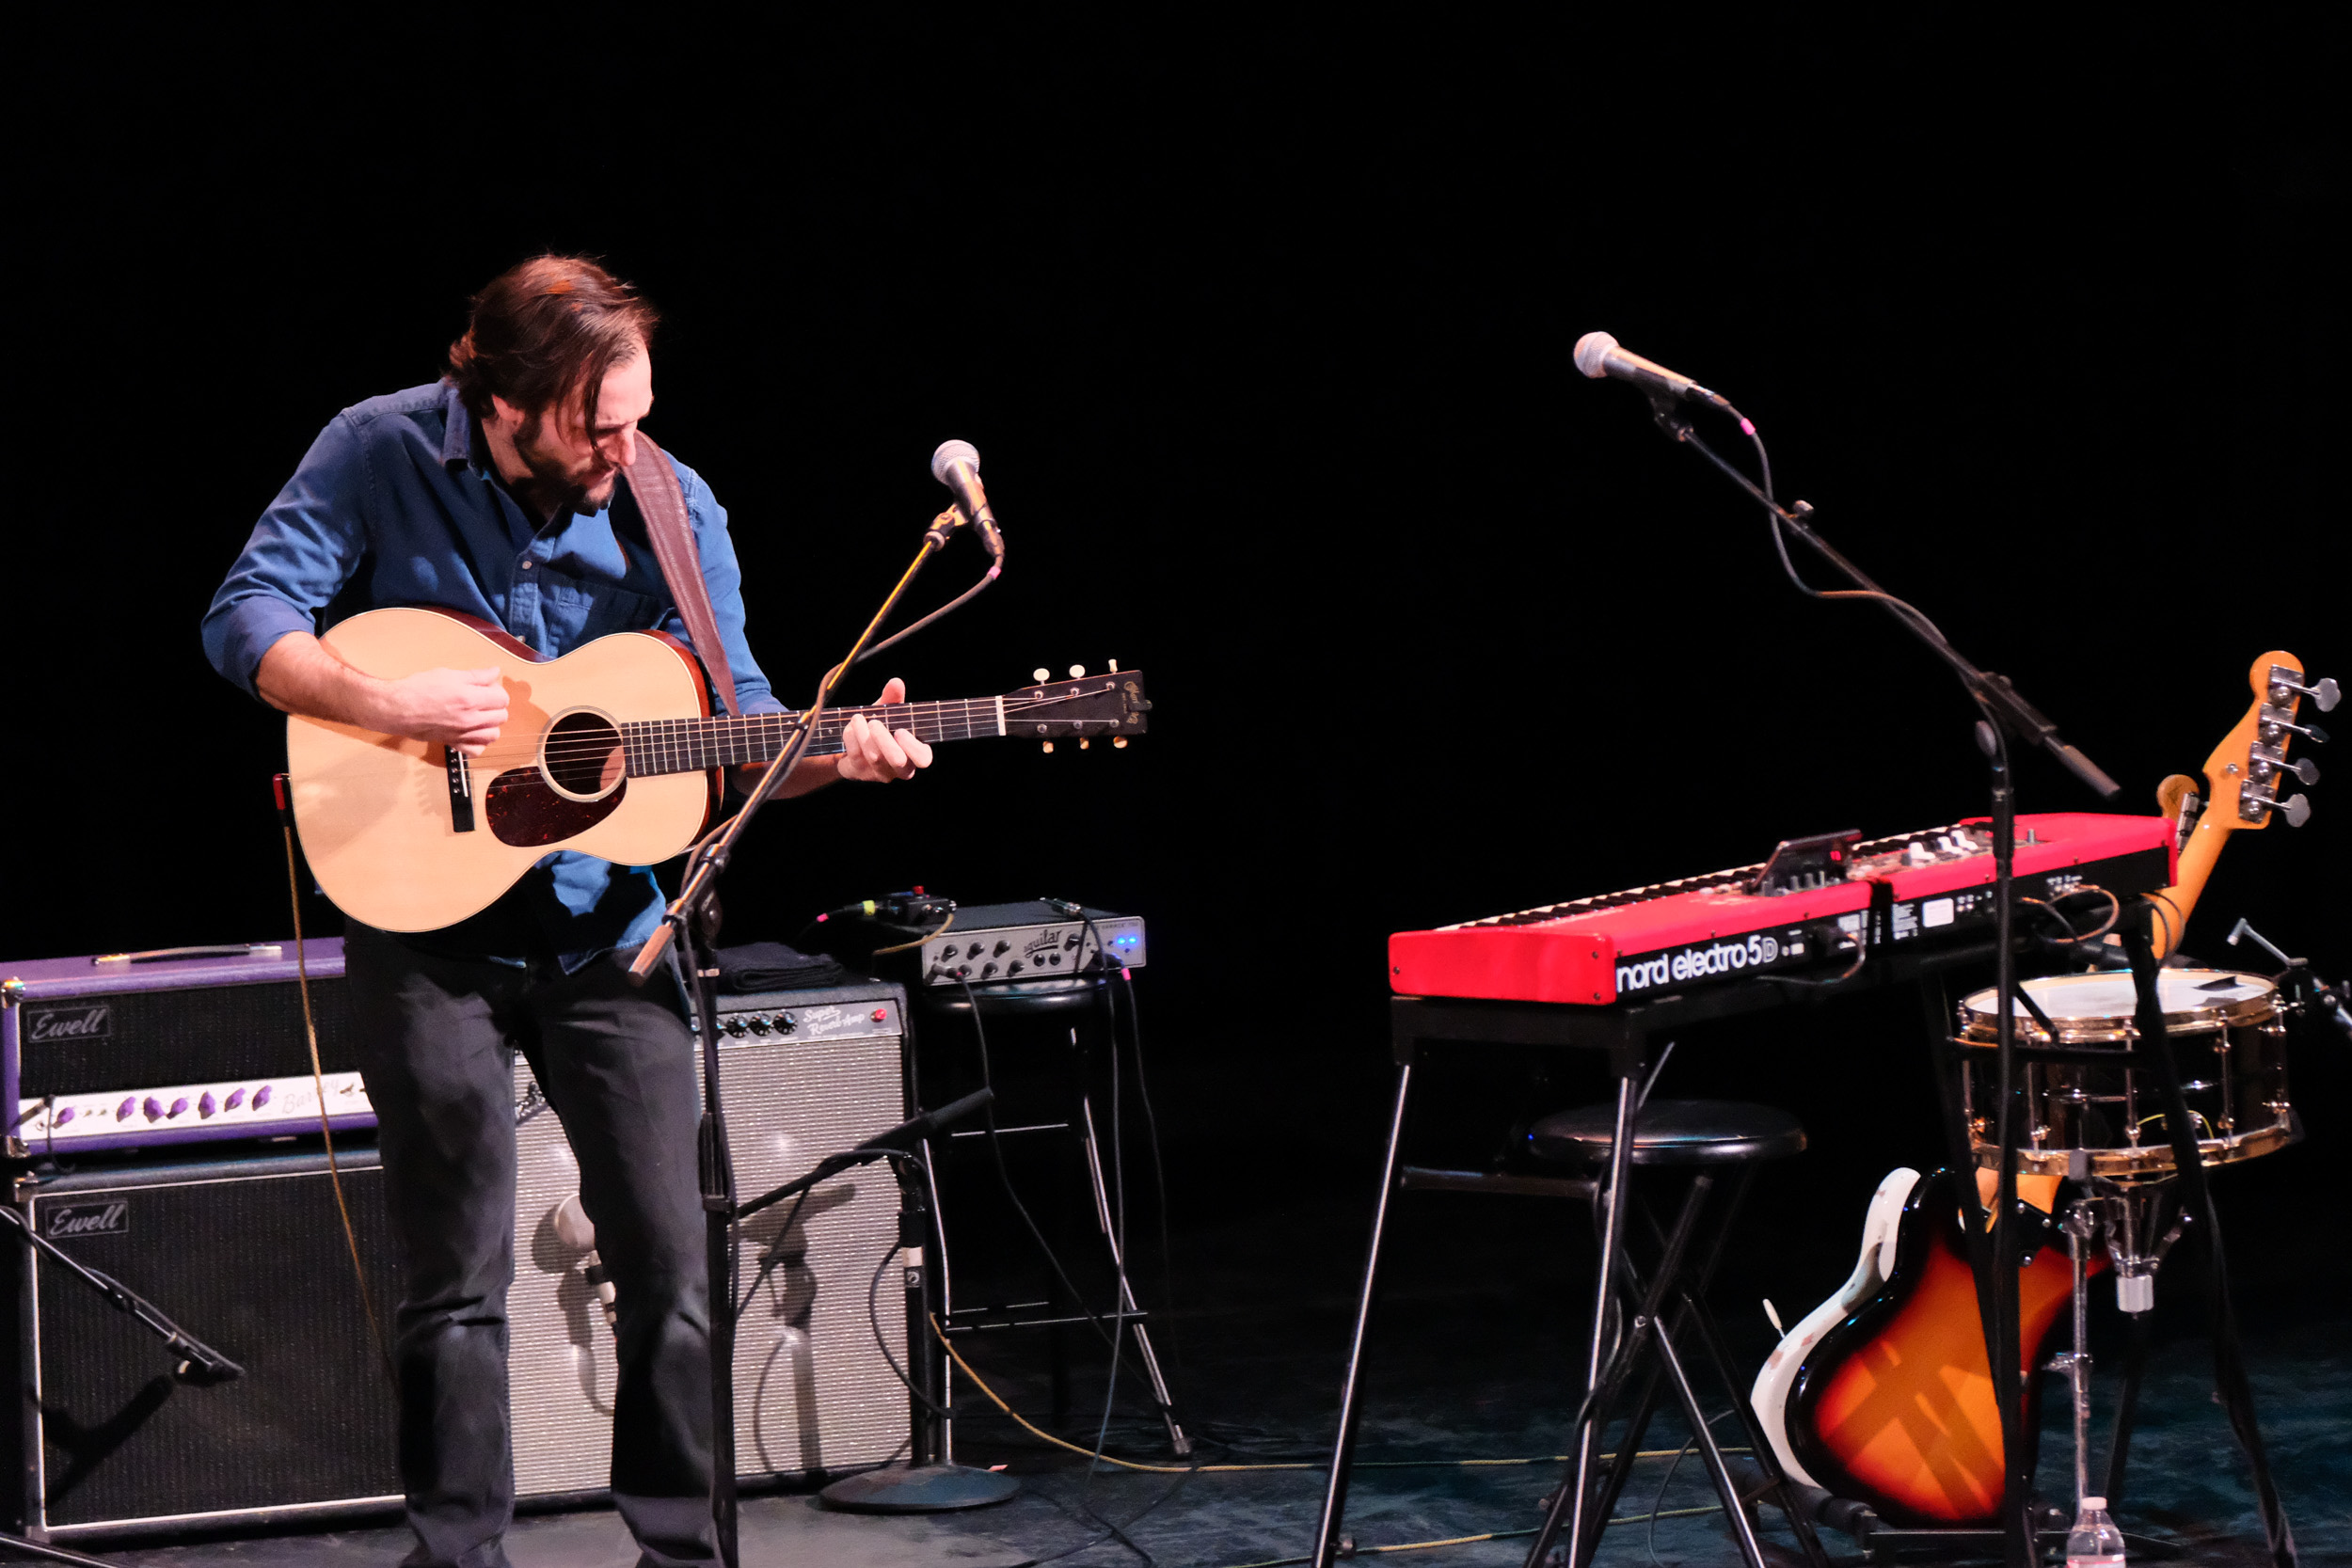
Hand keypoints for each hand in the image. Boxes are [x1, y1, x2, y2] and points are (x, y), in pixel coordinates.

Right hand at [382, 666, 508, 754]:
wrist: (396, 708)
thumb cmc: (418, 688)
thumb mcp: (448, 674)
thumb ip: (476, 676)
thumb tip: (495, 672)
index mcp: (470, 699)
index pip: (502, 699)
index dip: (496, 691)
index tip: (487, 687)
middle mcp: (470, 719)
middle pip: (501, 717)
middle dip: (496, 706)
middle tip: (482, 699)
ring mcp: (462, 734)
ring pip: (493, 735)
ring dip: (491, 725)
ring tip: (480, 715)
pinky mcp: (453, 743)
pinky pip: (476, 750)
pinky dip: (479, 743)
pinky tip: (472, 733)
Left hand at [836, 677, 932, 782]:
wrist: (852, 746)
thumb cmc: (879, 728)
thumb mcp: (887, 713)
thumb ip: (894, 698)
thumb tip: (896, 682)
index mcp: (914, 754)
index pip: (923, 759)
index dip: (912, 747)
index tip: (900, 731)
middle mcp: (900, 768)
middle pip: (898, 761)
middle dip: (884, 739)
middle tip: (874, 722)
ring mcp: (880, 774)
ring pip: (874, 757)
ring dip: (863, 734)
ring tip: (858, 718)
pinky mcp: (860, 774)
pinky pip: (856, 756)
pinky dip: (852, 738)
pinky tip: (851, 727)